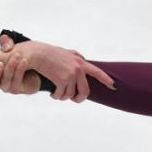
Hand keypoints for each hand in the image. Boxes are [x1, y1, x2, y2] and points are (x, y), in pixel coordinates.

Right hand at [0, 35, 115, 101]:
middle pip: (85, 91)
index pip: (97, 72)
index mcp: (80, 62)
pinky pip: (61, 95)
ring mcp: (71, 74)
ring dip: (62, 97)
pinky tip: (52, 93)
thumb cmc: (49, 53)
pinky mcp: (62, 80)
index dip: (106, 80)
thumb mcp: (66, 52)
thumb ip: (75, 55)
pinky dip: (56, 96)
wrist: (37, 54)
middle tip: (73, 100)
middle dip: (79, 98)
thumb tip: (82, 58)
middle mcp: (78, 68)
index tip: (113, 86)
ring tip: (56, 93)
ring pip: (70, 95)